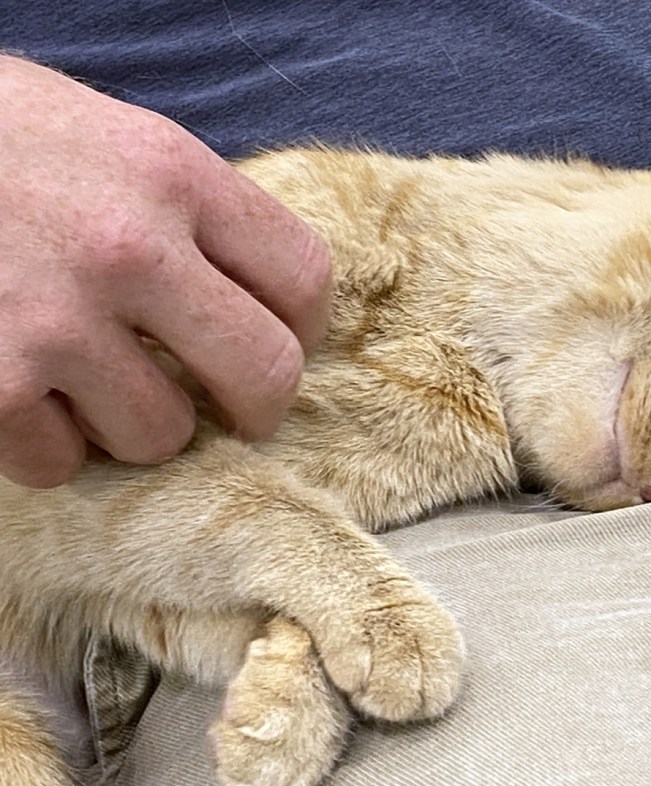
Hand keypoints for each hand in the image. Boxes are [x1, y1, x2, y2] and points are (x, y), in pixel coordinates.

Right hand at [0, 56, 332, 486]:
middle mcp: (128, 248)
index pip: (304, 279)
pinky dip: (48, 443)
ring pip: (160, 436)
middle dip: (254, 407)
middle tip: (228, 407)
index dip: (304, 326)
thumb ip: (189, 212)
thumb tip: (257, 288)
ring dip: (133, 423)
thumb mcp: (110, 139)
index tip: (283, 340)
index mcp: (173, 175)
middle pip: (265, 375)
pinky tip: (23, 391)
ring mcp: (55, 322)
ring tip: (90, 378)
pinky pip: (62, 463)